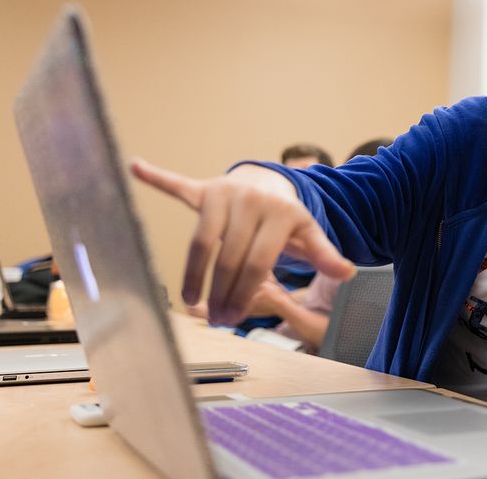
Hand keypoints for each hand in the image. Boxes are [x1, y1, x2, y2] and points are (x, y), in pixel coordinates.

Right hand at [131, 158, 354, 325]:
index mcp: (280, 213)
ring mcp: (226, 193)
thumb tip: (349, 273)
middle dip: (222, 292)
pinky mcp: (204, 188)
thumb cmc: (287, 218)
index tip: (234, 319)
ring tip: (191, 302)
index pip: (258, 261)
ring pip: (202, 239)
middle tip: (217, 319)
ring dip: (194, 274)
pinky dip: (158, 178)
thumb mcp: (308, 234)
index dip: (245, 292)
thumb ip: (324, 254)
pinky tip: (137, 167)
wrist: (270, 182)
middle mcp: (252, 200)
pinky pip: (179, 184)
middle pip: (229, 256)